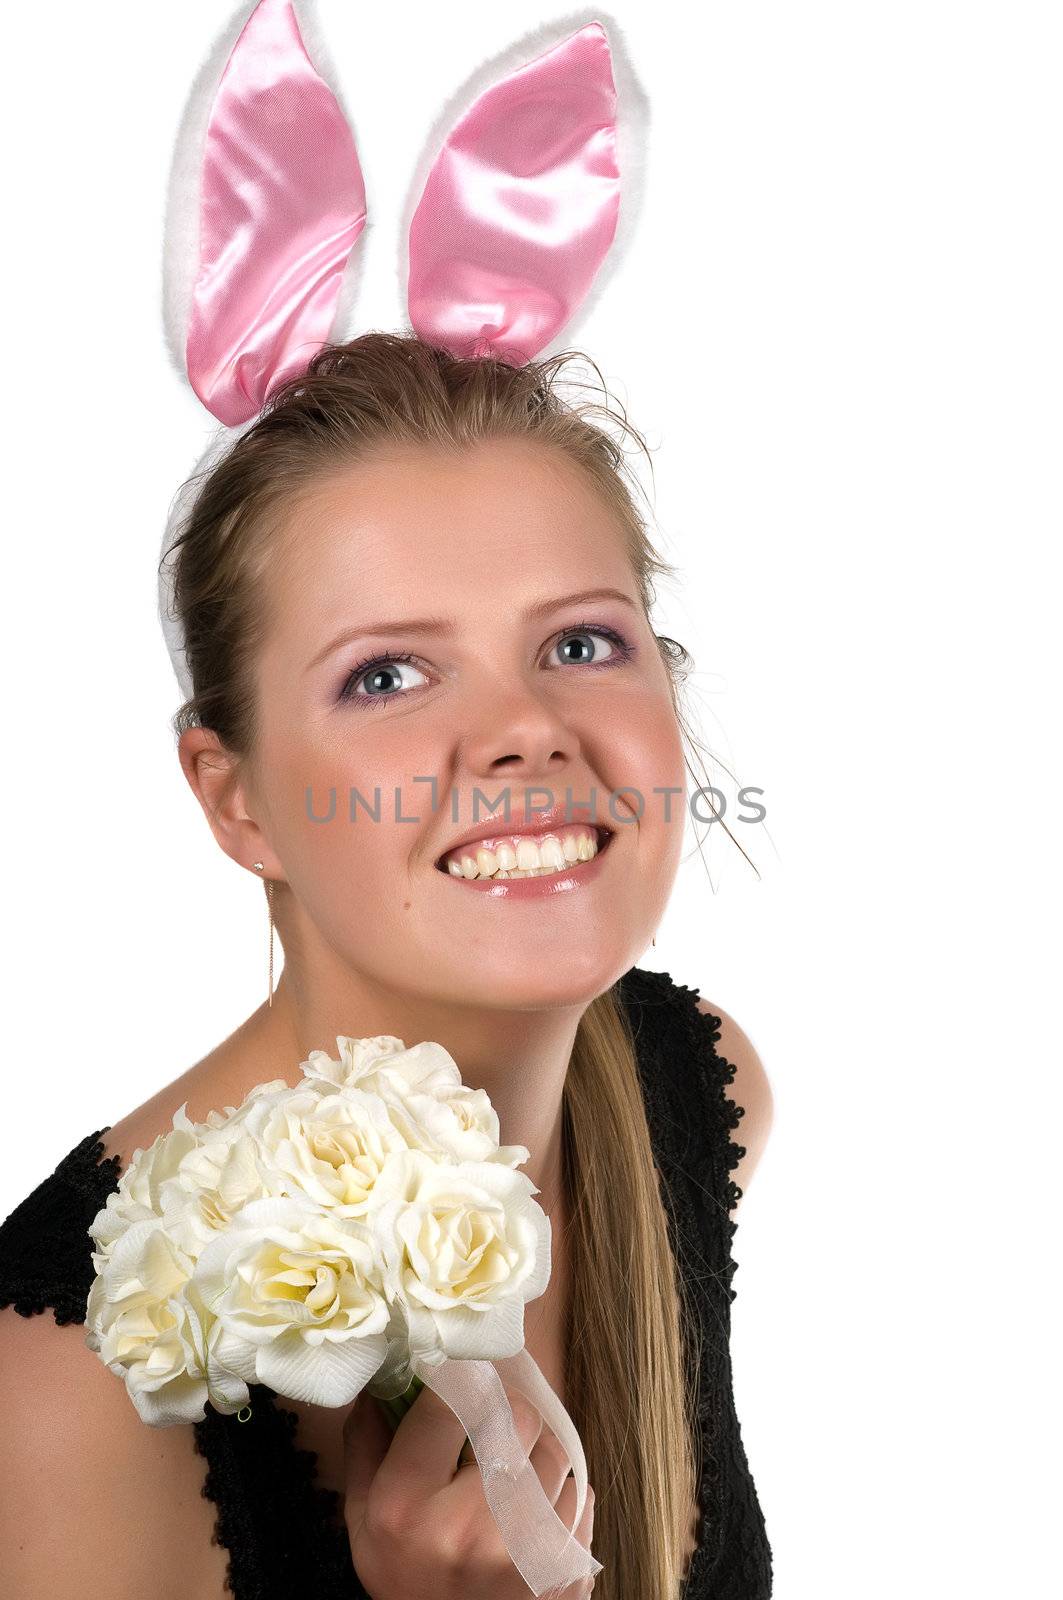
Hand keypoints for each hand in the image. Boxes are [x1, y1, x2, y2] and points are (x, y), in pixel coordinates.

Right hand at [342, 1380, 596, 1598]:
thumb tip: (385, 1375)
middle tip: (490, 1428)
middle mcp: (469, 1528)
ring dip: (535, 1453)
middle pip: (517, 1418)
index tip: (458, 1379)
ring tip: (510, 1477)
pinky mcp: (566, 1570)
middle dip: (505, 1412)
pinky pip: (582, 1494)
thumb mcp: (362, 1519)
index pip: (450, 1402)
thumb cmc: (403, 1576)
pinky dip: (560, 1492)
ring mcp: (525, 1553)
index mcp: (408, 1508)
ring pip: (555, 1452)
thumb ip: (367, 1443)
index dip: (457, 1378)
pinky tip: (532, 1512)